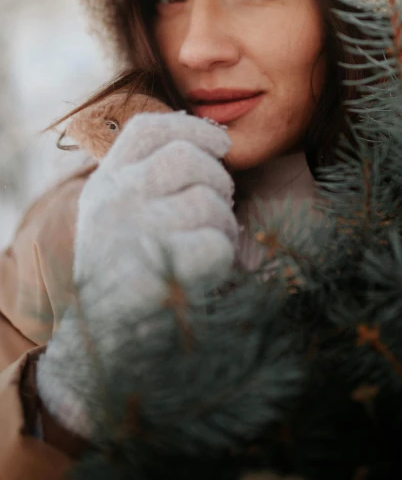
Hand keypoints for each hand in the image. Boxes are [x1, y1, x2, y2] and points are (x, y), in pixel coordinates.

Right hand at [37, 110, 237, 438]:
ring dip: (223, 226)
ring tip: (206, 248)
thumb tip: (212, 142)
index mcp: (104, 184)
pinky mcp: (155, 271)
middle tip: (218, 211)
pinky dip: (223, 261)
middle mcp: (112, 199)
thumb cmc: (125, 279)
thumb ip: (148, 180)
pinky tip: (205, 276)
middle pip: (188, 157)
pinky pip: (218, 244)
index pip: (148, 128)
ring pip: (209, 201)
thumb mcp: (118, 218)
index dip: (192, 127)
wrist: (99, 352)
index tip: (219, 143)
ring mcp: (131, 232)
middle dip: (218, 182)